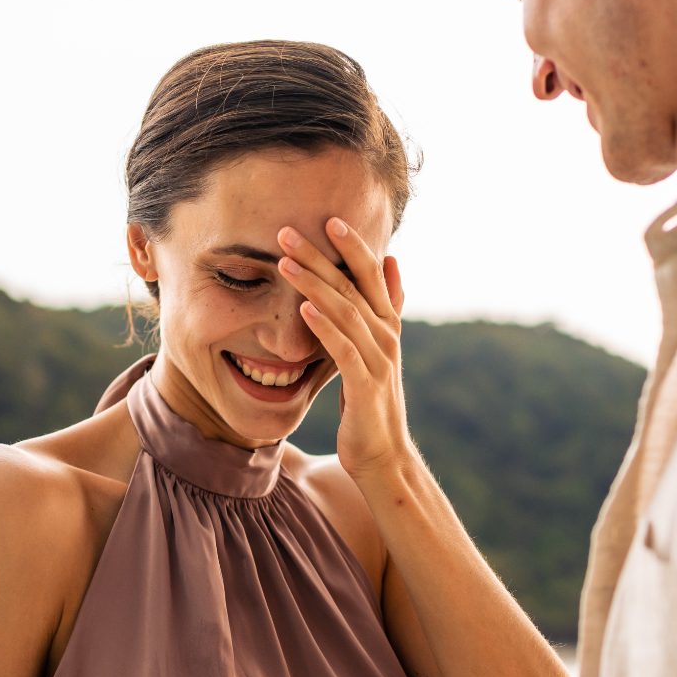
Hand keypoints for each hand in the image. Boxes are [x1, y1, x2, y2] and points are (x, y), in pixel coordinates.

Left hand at [276, 218, 410, 484]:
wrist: (384, 457)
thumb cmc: (372, 404)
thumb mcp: (377, 352)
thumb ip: (382, 308)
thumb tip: (391, 263)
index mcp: (386, 327)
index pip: (370, 276)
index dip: (353, 247)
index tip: (329, 219)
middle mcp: (386, 338)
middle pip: (352, 287)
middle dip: (320, 257)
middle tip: (288, 231)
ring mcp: (378, 361)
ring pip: (344, 313)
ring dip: (313, 285)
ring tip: (285, 262)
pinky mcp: (365, 386)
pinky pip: (342, 350)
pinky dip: (324, 327)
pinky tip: (303, 309)